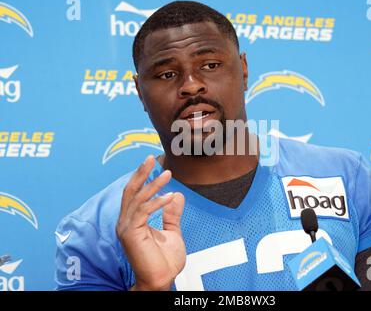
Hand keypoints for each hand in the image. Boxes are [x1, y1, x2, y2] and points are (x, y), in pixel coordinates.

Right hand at [116, 155, 185, 290]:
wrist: (162, 279)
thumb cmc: (164, 260)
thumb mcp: (172, 232)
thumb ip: (172, 215)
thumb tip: (178, 195)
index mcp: (133, 220)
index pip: (135, 193)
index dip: (142, 177)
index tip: (153, 163)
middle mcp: (126, 221)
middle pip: (130, 191)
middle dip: (140, 173)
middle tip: (151, 158)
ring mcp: (126, 227)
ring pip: (137, 198)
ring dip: (153, 184)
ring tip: (167, 174)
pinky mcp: (131, 233)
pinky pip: (143, 211)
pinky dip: (157, 202)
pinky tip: (170, 196)